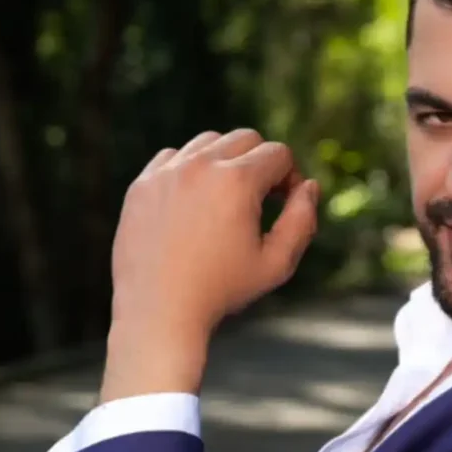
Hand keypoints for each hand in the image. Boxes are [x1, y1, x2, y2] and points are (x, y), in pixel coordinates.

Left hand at [101, 129, 319, 399]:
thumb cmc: (221, 291)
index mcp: (237, 182)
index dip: (290, 178)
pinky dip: (188, 169)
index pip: (278, 154)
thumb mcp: (276, 263)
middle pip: (245, 139)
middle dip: (261, 164)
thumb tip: (309, 186)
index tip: (283, 205)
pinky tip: (194, 202)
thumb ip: (302, 220)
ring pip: (208, 142)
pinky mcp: (142, 184)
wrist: (158, 312)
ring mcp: (167, 172)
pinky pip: (173, 157)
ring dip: (225, 162)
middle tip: (259, 201)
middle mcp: (201, 166)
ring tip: (226, 201)